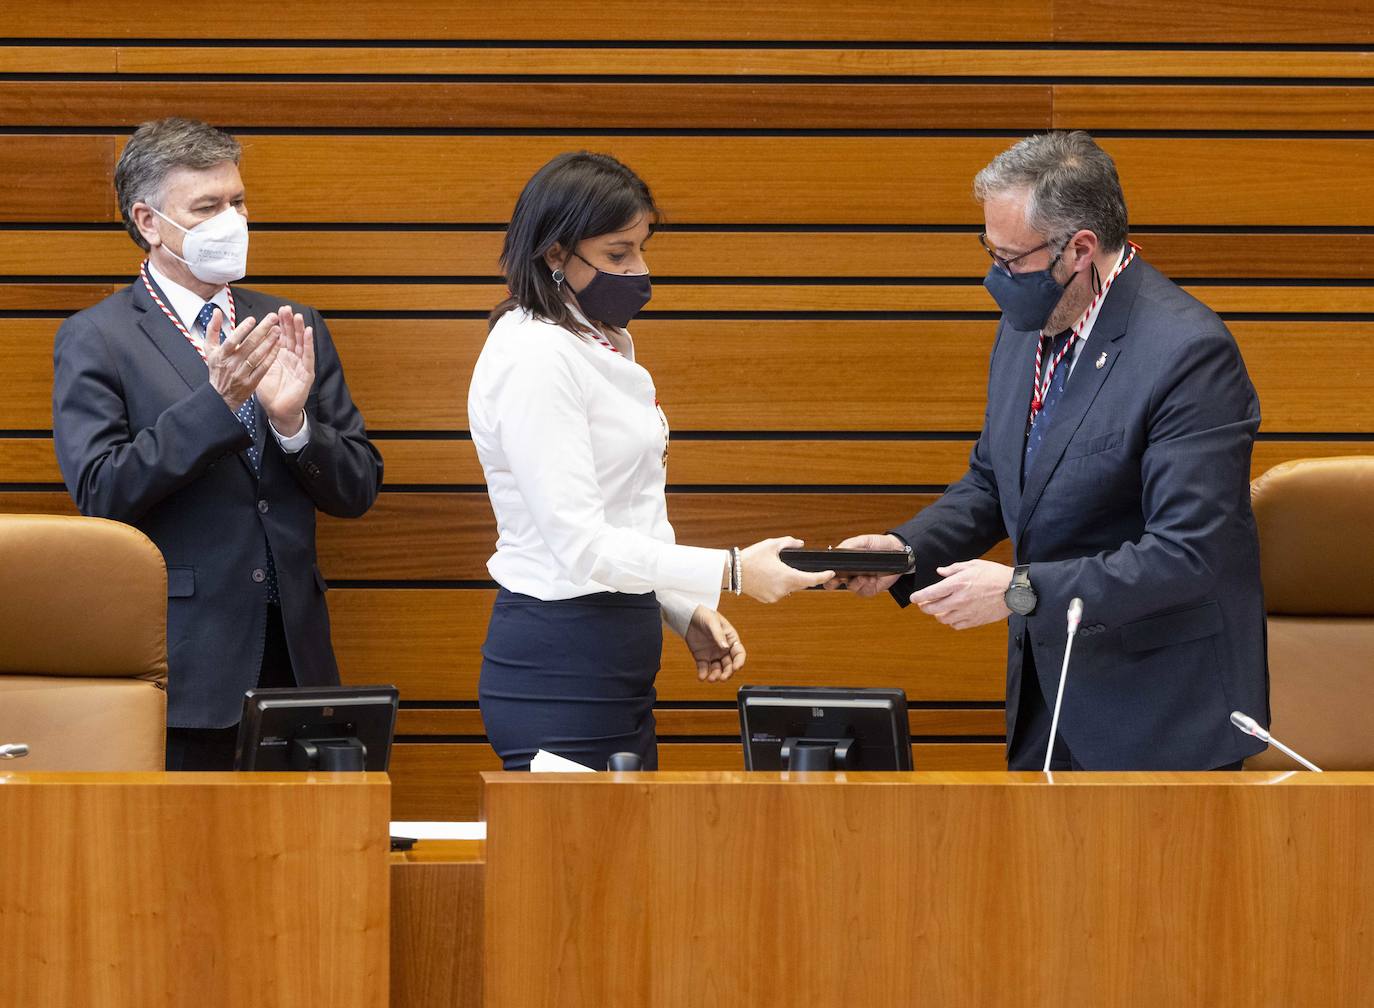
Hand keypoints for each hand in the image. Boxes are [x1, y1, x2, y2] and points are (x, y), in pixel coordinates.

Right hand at [205, 309, 279, 412]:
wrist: (220, 396)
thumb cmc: (217, 369)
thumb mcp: (209, 349)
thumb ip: (213, 329)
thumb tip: (217, 311)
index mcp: (221, 355)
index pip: (232, 340)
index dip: (242, 330)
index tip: (253, 319)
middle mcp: (232, 364)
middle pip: (248, 345)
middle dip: (262, 330)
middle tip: (273, 318)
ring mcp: (242, 374)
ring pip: (257, 356)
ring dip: (269, 342)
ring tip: (278, 330)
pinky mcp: (251, 382)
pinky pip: (263, 368)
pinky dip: (271, 356)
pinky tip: (278, 346)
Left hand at [256, 305, 315, 435]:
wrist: (278, 411)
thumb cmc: (269, 392)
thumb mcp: (258, 370)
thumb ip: (254, 356)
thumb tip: (240, 343)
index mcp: (280, 357)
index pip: (280, 337)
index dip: (279, 324)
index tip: (275, 312)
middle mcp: (292, 358)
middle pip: (291, 337)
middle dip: (289, 322)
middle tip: (286, 308)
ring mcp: (300, 365)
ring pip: (301, 343)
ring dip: (300, 329)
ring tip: (298, 316)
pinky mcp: (307, 373)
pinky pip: (308, 356)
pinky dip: (309, 343)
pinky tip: (308, 332)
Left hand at [685, 606, 745, 681]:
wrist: (688, 615)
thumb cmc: (704, 614)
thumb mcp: (713, 622)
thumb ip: (719, 635)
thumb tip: (725, 647)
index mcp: (731, 639)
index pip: (739, 653)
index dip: (739, 662)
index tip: (736, 668)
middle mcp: (723, 649)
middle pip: (729, 665)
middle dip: (727, 673)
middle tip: (722, 678)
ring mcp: (713, 654)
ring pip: (717, 669)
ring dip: (716, 676)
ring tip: (710, 679)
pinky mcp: (701, 657)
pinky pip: (704, 668)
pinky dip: (703, 674)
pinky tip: (701, 677)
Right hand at [739, 537, 832, 602]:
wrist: (733, 572)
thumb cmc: (751, 558)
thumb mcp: (771, 545)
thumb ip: (789, 542)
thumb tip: (800, 544)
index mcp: (787, 576)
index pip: (812, 579)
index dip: (824, 576)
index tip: (831, 573)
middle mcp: (784, 589)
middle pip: (802, 584)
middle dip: (804, 576)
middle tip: (797, 566)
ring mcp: (776, 596)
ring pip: (790, 588)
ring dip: (789, 581)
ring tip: (777, 570)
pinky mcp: (768, 599)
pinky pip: (779, 593)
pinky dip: (779, 586)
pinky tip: (770, 578)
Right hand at [822, 533, 905, 596]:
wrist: (897, 550)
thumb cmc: (878, 545)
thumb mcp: (863, 540)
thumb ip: (849, 545)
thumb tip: (836, 550)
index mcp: (844, 563)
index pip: (830, 571)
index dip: (826, 574)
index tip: (829, 571)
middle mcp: (850, 574)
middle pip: (834, 584)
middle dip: (833, 583)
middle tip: (839, 578)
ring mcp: (860, 582)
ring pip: (851, 588)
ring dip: (856, 582)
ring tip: (863, 576)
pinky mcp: (870, 589)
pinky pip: (863, 592)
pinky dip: (866, 586)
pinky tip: (871, 579)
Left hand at [909, 559, 1013, 629]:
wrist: (1014, 590)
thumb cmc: (995, 575)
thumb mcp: (973, 565)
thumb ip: (953, 569)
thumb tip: (940, 572)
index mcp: (957, 584)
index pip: (930, 594)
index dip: (918, 597)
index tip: (914, 598)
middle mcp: (958, 600)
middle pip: (932, 609)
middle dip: (925, 607)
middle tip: (924, 604)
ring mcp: (966, 612)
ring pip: (943, 619)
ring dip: (938, 615)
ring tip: (940, 609)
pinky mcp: (974, 621)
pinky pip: (956, 625)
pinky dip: (952, 622)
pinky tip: (954, 616)